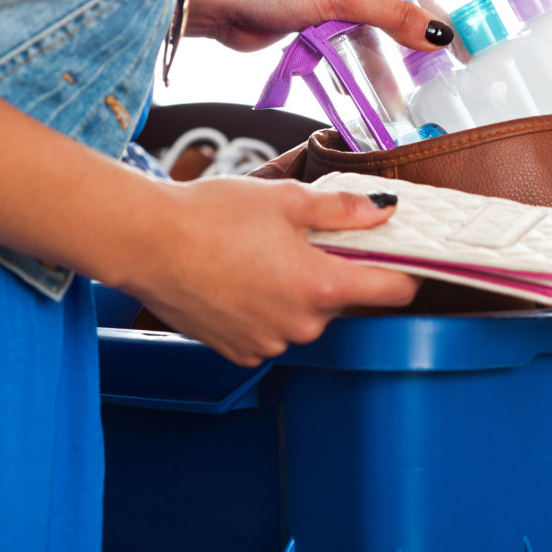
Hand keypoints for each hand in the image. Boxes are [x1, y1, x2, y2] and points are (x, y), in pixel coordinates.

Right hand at [119, 177, 419, 366]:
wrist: (145, 244)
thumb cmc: (211, 216)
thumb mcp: (287, 200)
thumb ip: (343, 210)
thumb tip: (385, 210)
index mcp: (322, 287)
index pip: (394, 291)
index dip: (406, 271)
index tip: (407, 256)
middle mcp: (302, 325)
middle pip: (346, 301)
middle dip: (338, 272)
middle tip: (310, 239)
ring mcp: (270, 343)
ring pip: (308, 316)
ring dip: (301, 291)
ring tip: (264, 256)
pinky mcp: (241, 351)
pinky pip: (274, 330)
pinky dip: (269, 309)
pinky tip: (243, 280)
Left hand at [185, 0, 504, 52]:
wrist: (219, 2)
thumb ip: (394, 16)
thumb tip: (439, 32)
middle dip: (434, 17)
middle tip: (467, 42)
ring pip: (388, 19)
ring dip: (404, 45)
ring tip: (434, 70)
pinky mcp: (327, 15)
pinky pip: (364, 37)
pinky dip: (376, 58)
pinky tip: (391, 84)